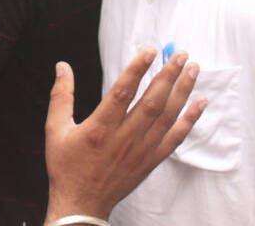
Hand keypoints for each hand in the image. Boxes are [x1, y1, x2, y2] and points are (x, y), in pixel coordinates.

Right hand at [43, 50, 205, 222]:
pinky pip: (175, 138)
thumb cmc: (67, 166)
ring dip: (182, 91)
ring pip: (167, 116)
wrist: (82, 203)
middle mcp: (124, 138)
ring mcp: (141, 150)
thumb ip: (61, 96)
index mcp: (100, 127)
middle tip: (180, 54)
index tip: (150, 51)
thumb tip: (62, 66)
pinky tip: (199, 103)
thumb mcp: (55, 129)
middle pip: (152, 101)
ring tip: (193, 69)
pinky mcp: (151, 160)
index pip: (123, 91)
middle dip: (168, 75)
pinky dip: (190, 119)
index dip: (138, 69)